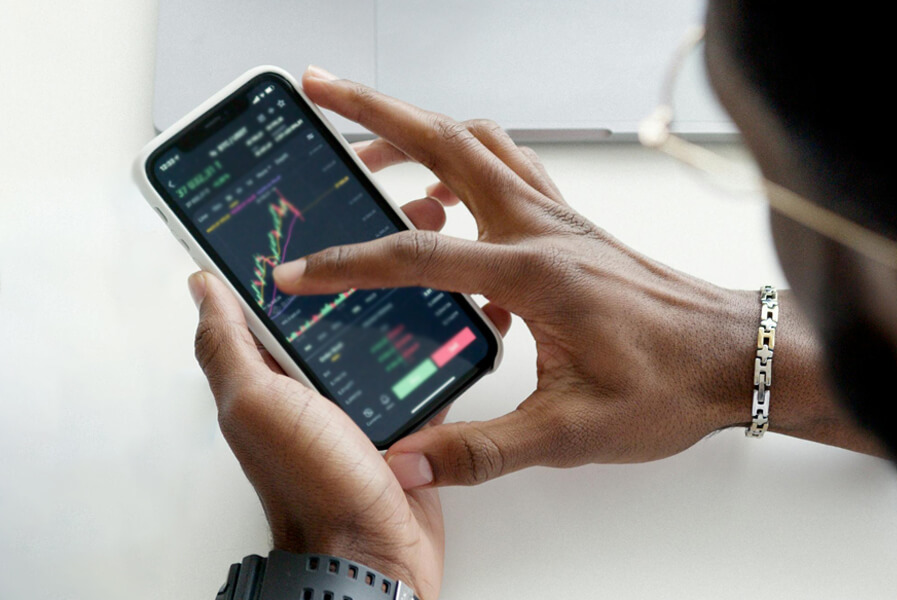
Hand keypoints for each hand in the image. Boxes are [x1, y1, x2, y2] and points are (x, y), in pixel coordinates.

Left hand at [189, 196, 510, 599]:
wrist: (373, 556)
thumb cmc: (310, 485)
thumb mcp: (257, 405)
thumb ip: (227, 346)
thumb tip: (200, 284)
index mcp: (274, 368)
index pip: (282, 290)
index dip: (300, 244)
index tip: (324, 200)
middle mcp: (316, 377)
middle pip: (343, 298)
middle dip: (372, 251)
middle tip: (404, 209)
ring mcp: (362, 395)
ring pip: (386, 324)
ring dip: (411, 284)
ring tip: (441, 242)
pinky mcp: (405, 414)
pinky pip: (421, 363)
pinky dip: (439, 335)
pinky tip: (463, 306)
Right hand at [272, 67, 761, 489]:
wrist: (735, 356)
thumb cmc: (669, 385)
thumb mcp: (571, 434)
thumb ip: (480, 450)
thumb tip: (406, 464)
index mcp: (534, 273)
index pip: (418, 255)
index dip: (347, 263)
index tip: (297, 271)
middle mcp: (542, 228)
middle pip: (446, 143)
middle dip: (374, 111)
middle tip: (320, 90)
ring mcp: (559, 219)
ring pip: (478, 146)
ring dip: (418, 132)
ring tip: (366, 151)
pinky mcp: (570, 227)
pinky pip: (507, 173)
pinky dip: (463, 168)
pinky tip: (444, 212)